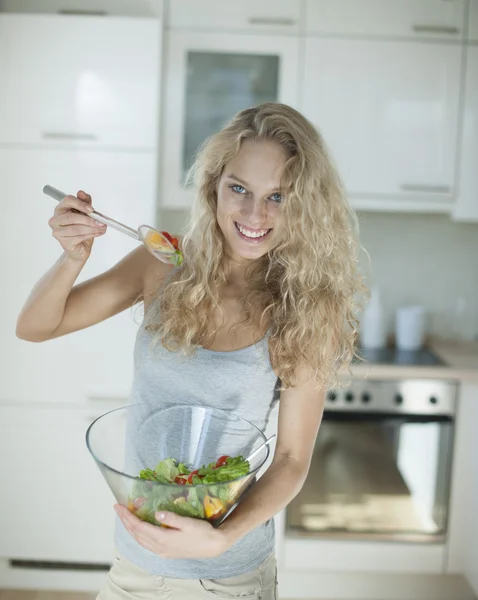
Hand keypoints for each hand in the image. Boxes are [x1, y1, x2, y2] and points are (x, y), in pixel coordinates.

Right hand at [48, 190, 106, 261]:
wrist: (80, 249)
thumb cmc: (82, 230)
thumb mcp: (86, 215)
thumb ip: (85, 204)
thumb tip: (83, 193)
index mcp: (60, 209)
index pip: (68, 201)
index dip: (80, 204)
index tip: (92, 209)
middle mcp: (55, 220)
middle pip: (71, 217)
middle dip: (88, 220)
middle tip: (101, 222)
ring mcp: (57, 232)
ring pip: (76, 228)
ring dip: (92, 228)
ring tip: (102, 228)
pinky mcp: (63, 242)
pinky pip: (79, 237)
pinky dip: (91, 235)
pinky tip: (98, 233)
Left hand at [115, 504, 229, 558]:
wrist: (213, 546)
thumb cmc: (202, 532)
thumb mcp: (189, 523)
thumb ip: (172, 518)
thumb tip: (157, 513)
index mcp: (163, 538)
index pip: (139, 526)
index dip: (127, 516)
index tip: (119, 506)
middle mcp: (159, 547)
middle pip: (136, 534)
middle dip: (125, 521)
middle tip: (118, 508)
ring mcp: (161, 551)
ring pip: (140, 540)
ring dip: (130, 528)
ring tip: (125, 516)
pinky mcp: (165, 551)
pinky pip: (146, 543)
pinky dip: (138, 535)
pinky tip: (138, 529)